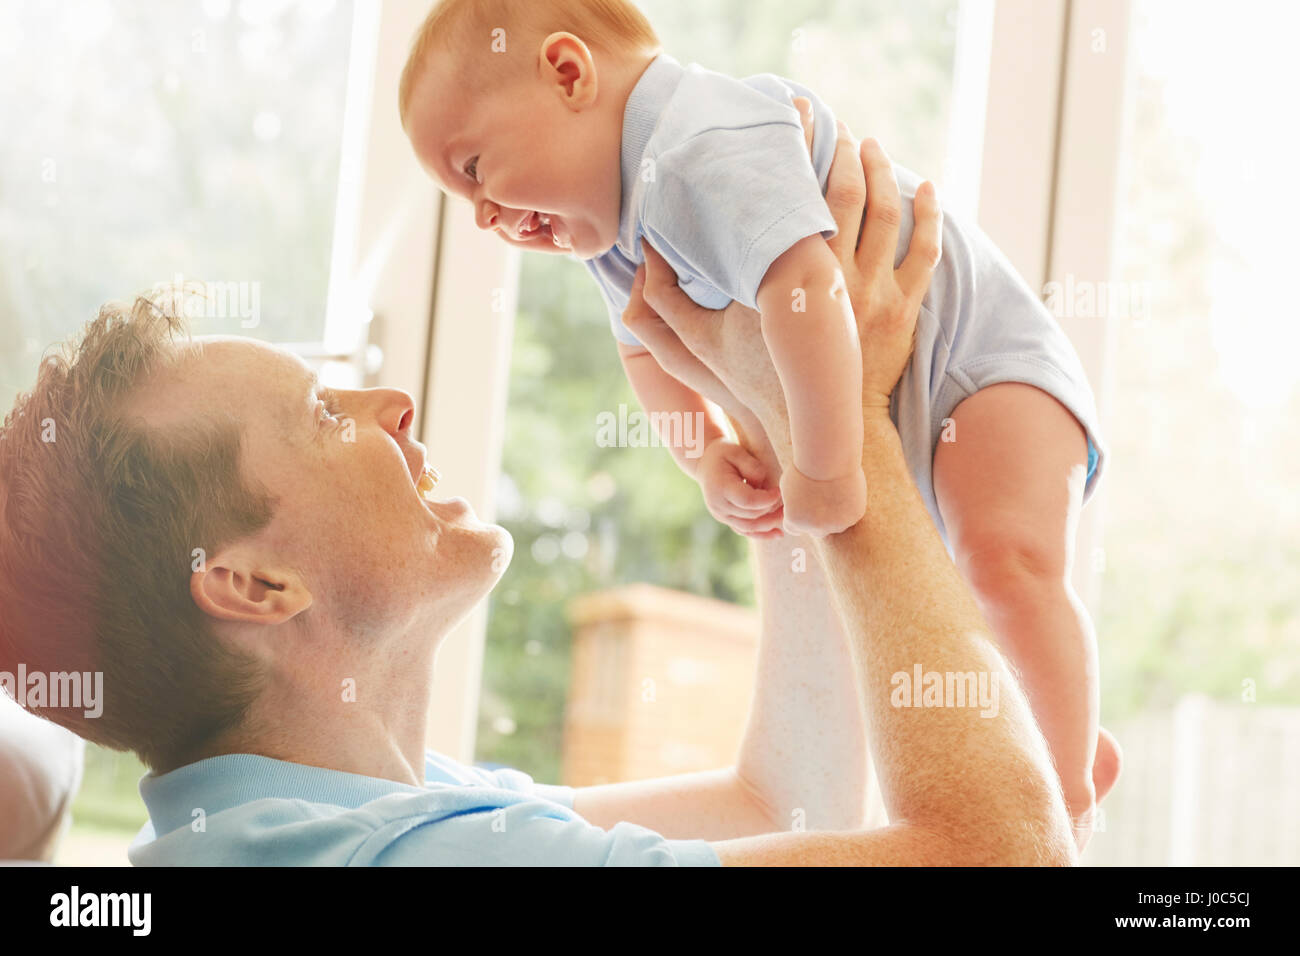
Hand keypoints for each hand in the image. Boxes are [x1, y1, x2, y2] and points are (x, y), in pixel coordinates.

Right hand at [622, 105, 943, 472]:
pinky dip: (928, 215)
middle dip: (842, 149)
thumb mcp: (697, 346)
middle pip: (847, 191)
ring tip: (869, 146)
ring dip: (881, 172)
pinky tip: (926, 189)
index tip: (794, 118)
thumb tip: (643, 252)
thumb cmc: (754, 385)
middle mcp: (833, 277)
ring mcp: (872, 293)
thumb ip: (664, 301)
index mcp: (784, 276)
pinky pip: (924, 251)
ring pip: (887, 214)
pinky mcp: (901, 310)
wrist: (815, 428)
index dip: (796, 152)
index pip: (794, 196)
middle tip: (835, 125)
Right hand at [693, 438, 784, 538]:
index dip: (767, 499)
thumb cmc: (724, 455)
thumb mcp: (737, 453)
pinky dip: (762, 534)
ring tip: (786, 516)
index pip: (748, 501)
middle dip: (772, 511)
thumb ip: (752, 468)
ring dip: (770, 524)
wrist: (705, 463)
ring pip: (750, 527)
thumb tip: (765, 487)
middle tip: (788, 502)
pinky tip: (778, 534)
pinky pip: (745, 531)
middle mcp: (718, 506)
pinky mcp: (726, 520)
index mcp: (720, 488)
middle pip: (751, 516)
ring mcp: (721, 515)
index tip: (779, 491)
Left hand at [780, 465, 866, 537]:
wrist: (829, 458)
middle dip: (816, 519)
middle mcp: (816, 528)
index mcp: (795, 521)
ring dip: (834, 515)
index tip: (801, 503)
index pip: (793, 528)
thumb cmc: (804, 467)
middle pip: (815, 530)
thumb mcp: (787, 486)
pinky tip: (845, 490)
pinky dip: (848, 506)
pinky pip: (849, 516)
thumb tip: (793, 510)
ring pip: (834, 525)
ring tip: (833, 492)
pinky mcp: (854, 516)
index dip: (797, 516)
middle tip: (820, 497)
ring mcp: (837, 524)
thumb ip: (791, 504)